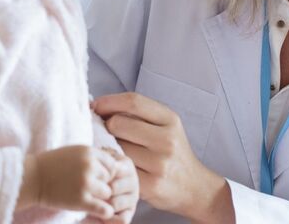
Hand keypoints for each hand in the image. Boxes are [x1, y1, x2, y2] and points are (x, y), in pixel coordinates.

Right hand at [20, 146, 117, 218]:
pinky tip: (102, 211)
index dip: (107, 172)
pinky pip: (102, 207)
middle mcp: (89, 166)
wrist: (32, 178)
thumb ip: (93, 157)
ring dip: (100, 196)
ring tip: (88, 196)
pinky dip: (105, 211)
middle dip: (102, 183)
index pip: (112, 163)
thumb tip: (115, 166)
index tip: (98, 177)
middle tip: (90, 188)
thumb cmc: (54, 165)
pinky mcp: (80, 200)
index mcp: (89, 152)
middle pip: (110, 178)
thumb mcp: (75, 152)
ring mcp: (85, 183)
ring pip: (107, 192)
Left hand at [93, 93, 234, 223]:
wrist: (193, 186)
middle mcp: (166, 140)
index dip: (108, 102)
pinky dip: (113, 167)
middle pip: (118, 123)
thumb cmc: (173, 152)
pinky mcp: (149, 185)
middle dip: (106, 126)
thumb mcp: (166, 126)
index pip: (133, 102)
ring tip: (112, 150)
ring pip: (115, 147)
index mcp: (170, 120)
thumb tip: (101, 106)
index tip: (95, 106)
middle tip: (103, 131)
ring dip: (108, 148)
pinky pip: (119, 170)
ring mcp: (158, 163)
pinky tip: (116, 167)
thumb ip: (140, 115)